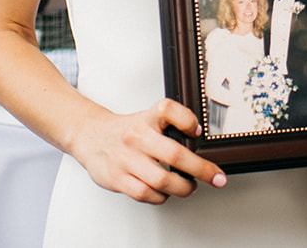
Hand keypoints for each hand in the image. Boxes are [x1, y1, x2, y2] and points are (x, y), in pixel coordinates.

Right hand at [67, 98, 225, 203]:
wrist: (90, 136)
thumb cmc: (126, 130)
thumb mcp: (147, 119)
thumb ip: (170, 128)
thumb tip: (200, 144)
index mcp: (146, 118)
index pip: (168, 110)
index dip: (187, 120)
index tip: (198, 132)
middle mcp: (137, 137)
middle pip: (174, 154)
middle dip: (201, 169)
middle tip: (216, 177)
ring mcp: (126, 159)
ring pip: (162, 180)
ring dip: (183, 188)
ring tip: (190, 186)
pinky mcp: (117, 178)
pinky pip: (145, 194)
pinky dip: (161, 196)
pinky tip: (164, 192)